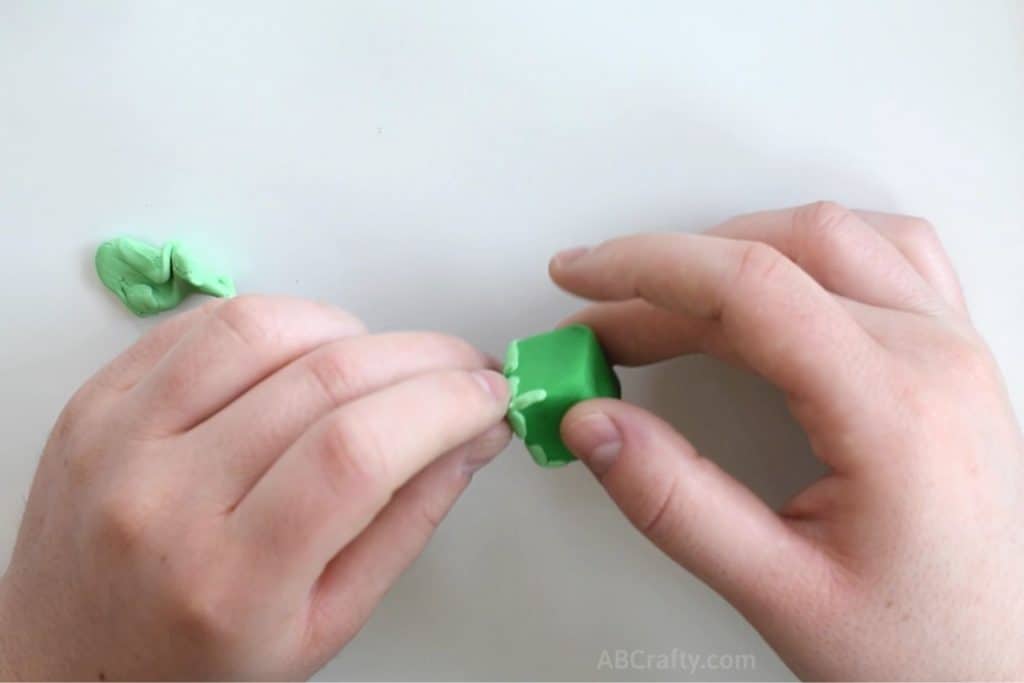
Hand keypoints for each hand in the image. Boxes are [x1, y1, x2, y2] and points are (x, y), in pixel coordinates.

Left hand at [0, 296, 509, 679]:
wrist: (69, 669)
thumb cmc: (196, 666)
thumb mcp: (326, 623)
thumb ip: (405, 524)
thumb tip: (470, 435)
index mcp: (231, 581)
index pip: (356, 452)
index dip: (442, 404)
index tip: (486, 394)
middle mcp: (162, 502)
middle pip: (320, 380)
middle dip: (421, 358)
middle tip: (461, 369)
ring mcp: (117, 442)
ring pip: (258, 328)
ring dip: (348, 328)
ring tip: (380, 362)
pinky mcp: (94, 405)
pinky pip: (197, 324)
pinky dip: (275, 321)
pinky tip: (304, 350)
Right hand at [550, 202, 1023, 679]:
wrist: (1007, 674)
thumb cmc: (925, 651)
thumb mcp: (780, 593)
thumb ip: (673, 503)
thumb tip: (594, 426)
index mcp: (895, 407)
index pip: (750, 287)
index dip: (646, 268)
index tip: (582, 278)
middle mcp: (934, 358)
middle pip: (778, 256)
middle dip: (668, 276)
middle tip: (601, 328)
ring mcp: (951, 350)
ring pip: (832, 239)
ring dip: (735, 251)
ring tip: (670, 300)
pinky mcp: (951, 361)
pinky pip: (885, 255)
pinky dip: (807, 253)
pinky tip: (771, 282)